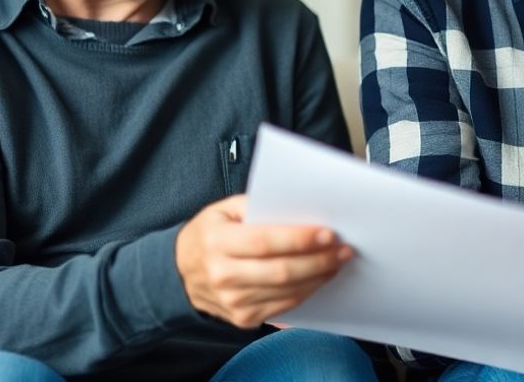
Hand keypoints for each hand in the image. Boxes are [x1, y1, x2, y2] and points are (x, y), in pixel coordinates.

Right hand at [175, 195, 353, 328]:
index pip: (264, 241)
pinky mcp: (243, 318)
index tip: (328, 233)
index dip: (299, 239)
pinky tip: (319, 278)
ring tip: (337, 262)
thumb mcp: (223, 210)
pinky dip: (306, 292)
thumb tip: (299, 210)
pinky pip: (284, 307)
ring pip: (287, 292)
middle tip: (344, 250)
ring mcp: (233, 302)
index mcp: (216, 242)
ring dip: (318, 278)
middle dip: (319, 260)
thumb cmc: (209, 234)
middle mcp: (223, 275)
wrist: (179, 273)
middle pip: (281, 272)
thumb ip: (257, 206)